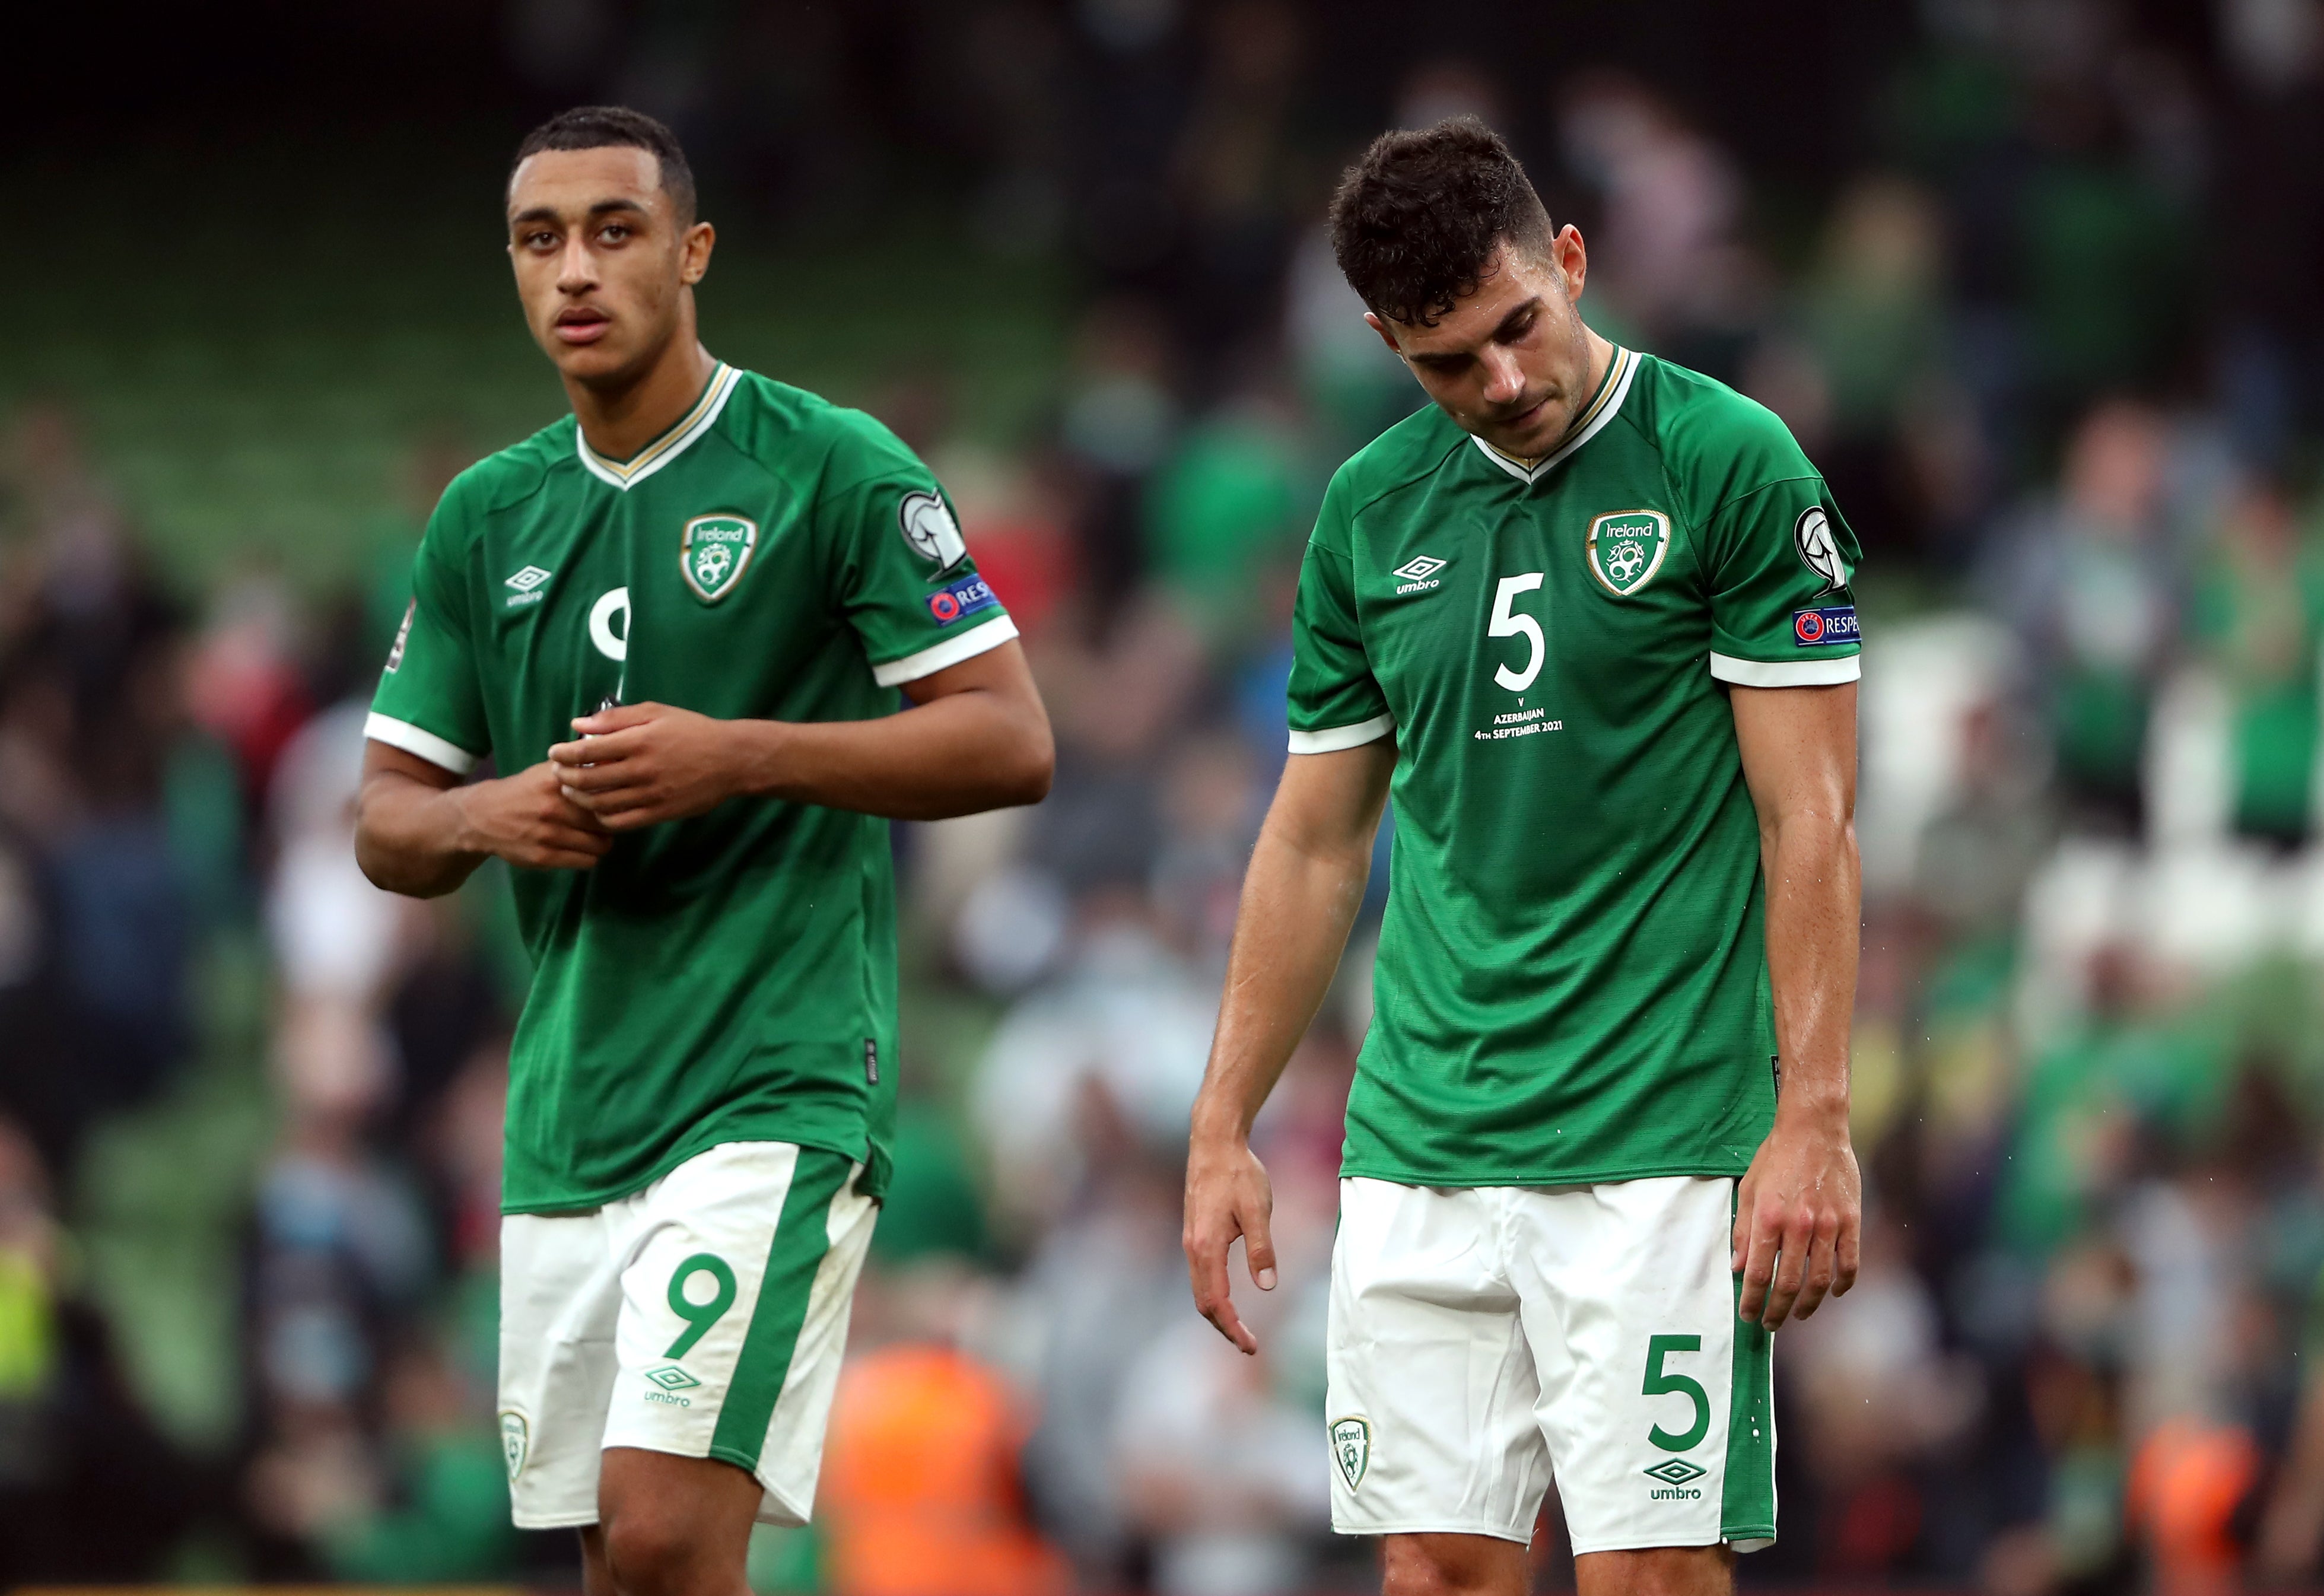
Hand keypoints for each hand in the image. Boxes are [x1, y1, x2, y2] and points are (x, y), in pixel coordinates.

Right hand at [450, 761, 611, 870]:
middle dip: (611, 823)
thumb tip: (613, 762)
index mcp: (557, 782)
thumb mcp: (547, 772)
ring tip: (594, 836)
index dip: (615, 798)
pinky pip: (586, 862)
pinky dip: (589, 857)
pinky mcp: (543, 857)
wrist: (483, 817)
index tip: (616, 800)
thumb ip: (578, 767)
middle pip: (606, 821)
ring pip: (599, 845)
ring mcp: (548, 835)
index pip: (604, 793)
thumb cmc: (524, 791)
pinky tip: (581, 849)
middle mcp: (553, 808)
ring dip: (602, 842)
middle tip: (606, 822)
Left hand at [548, 702, 746, 829]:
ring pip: (600, 804)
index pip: (587, 751)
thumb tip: (578, 725)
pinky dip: (602, 817)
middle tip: (557, 773)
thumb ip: (616, 718)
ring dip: (579, 798)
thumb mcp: (656, 712)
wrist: (730, 760)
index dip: (563, 753)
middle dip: (564, 777)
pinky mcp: (660, 814)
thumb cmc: (692, 730)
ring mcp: (650, 795)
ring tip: (572, 790)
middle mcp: (642, 770)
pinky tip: (598, 808)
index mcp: (639, 741)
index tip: (554, 752)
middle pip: (588, 780)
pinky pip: (621, 822)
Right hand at [1182, 1134, 1276, 1354]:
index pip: (1217, 1302)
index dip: (1233, 1328)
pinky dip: (1213, 1294)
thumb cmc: (1238, 1173)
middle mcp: (1193, 1248)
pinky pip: (1200, 1275)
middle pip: (1203, 1302)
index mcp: (1207, 1247)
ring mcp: (1191, 1241)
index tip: (1251, 1346)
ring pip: (1199, 1289)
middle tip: (1249, 1345)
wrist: (1213, 1143)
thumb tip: (1267, 1286)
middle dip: (1224, 1327)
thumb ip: (1261, 1249)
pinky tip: (1228, 1297)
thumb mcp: (1258, 1210)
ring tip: (1240, 1329)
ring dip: (1218, 1313)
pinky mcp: (1194, 1233)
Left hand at [1732, 1101, 1859, 1328]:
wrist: (1814, 1128)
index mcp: (1769, 1217)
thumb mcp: (1749, 1189)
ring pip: (1821, 1280)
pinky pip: (1850, 1263)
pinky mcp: (1851, 1221)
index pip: (1758, 1273)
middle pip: (1788, 1283)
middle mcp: (1798, 1225)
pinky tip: (1834, 1293)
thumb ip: (1744, 1231)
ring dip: (1808, 1304)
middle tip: (1770, 1324)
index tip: (1748, 1314)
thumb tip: (1739, 1268)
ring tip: (1798, 1314)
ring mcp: (1828, 1224)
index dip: (1752, 1300)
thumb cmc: (1777, 1157)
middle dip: (1776, 1310)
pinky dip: (1843, 1284)